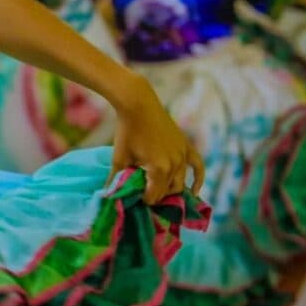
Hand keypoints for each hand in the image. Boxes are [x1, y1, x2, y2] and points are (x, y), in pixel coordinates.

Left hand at [110, 75, 204, 204]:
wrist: (138, 104)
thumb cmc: (126, 130)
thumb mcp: (119, 157)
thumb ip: (116, 179)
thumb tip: (107, 195)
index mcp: (159, 169)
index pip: (154, 195)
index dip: (144, 200)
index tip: (136, 200)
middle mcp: (175, 164)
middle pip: (168, 190)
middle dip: (157, 196)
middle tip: (145, 196)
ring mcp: (183, 155)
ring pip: (180, 182)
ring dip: (171, 190)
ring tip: (160, 194)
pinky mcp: (186, 146)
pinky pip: (197, 166)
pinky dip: (198, 179)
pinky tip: (195, 191)